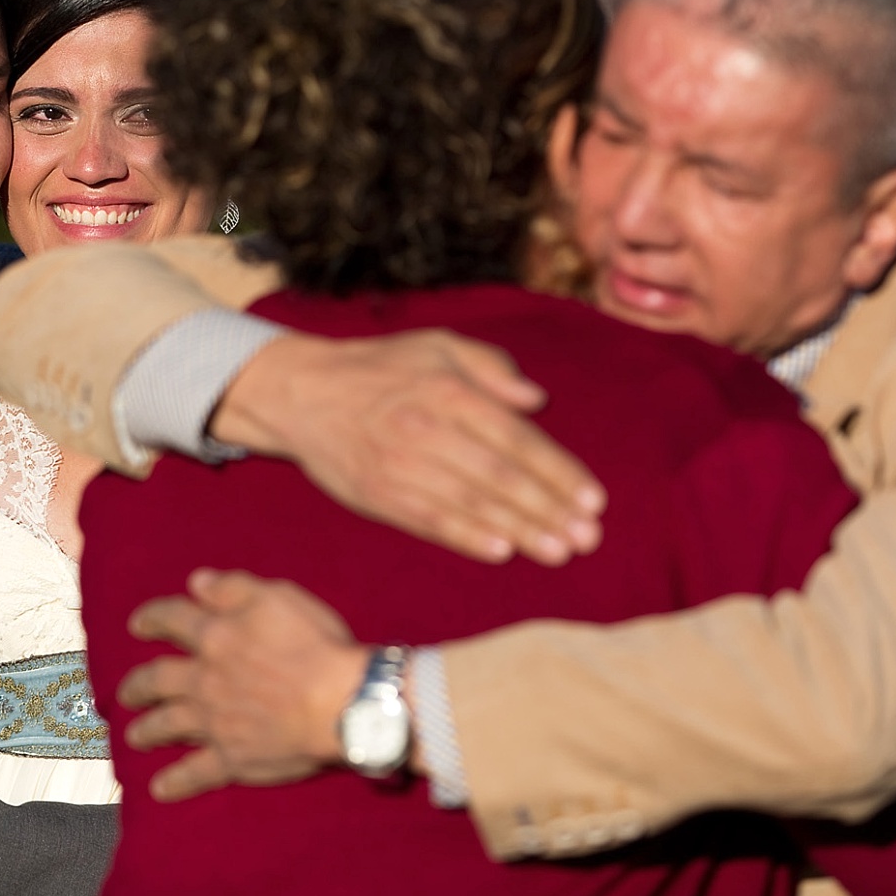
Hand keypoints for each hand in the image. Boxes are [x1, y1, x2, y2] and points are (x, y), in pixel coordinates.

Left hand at [118, 569, 368, 801]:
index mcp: (216, 636)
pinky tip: (159, 789)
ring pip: (168, 725)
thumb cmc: (315, 645)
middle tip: (126, 691)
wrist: (340, 703)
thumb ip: (234, 587)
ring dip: (147, 729)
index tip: (138, 624)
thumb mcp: (277, 597)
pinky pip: (196, 772)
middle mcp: (205, 679)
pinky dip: (176, 781)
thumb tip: (197, 582)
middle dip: (138, 684)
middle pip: (159, 680)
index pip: (173, 620)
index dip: (153, 619)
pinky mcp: (232, 758)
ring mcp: (215, 722)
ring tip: (133, 735)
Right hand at [207, 329, 604, 565]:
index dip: (558, 471)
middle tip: (587, 537)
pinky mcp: (379, 494)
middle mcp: (427, 428)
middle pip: (500, 476)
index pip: (516, 437)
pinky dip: (467, 537)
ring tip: (558, 550)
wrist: (302, 392)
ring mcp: (400, 465)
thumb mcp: (436, 345)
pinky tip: (500, 550)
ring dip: (519, 530)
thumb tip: (536, 399)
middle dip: (549, 509)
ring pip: (470, 503)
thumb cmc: (379, 367)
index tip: (593, 499)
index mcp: (447, 390)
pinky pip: (430, 520)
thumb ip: (490, 366)